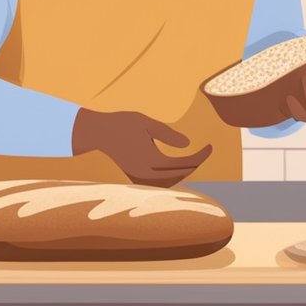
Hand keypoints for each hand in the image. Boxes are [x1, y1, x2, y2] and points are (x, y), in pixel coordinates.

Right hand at [71, 109, 211, 187]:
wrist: (96, 133)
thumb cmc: (120, 123)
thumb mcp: (145, 122)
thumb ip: (167, 133)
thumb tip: (187, 144)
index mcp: (151, 160)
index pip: (184, 163)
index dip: (200, 156)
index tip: (210, 146)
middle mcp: (146, 174)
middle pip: (180, 175)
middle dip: (195, 164)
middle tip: (205, 152)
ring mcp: (140, 178)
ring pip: (170, 182)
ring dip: (184, 173)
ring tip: (195, 160)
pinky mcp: (135, 178)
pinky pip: (159, 182)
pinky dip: (171, 177)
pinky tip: (177, 168)